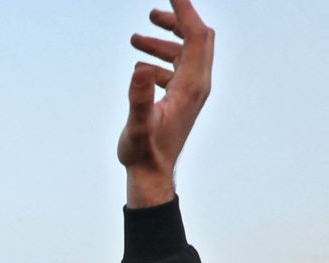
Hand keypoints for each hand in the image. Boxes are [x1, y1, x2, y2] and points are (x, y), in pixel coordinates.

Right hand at [117, 0, 213, 207]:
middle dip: (177, 21)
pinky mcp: (181, 99)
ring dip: (164, 41)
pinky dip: (160, 60)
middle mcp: (197, 84)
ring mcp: (190, 92)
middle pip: (197, 39)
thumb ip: (139, 97)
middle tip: (153, 11)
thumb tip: (139, 69)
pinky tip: (139, 67)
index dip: (186, 12)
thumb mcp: (138, 125)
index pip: (196, 36)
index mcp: (191, 85)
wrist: (151, 175)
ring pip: (185, 54)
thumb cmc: (144, 153)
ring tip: (137, 38)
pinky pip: (176, 69)